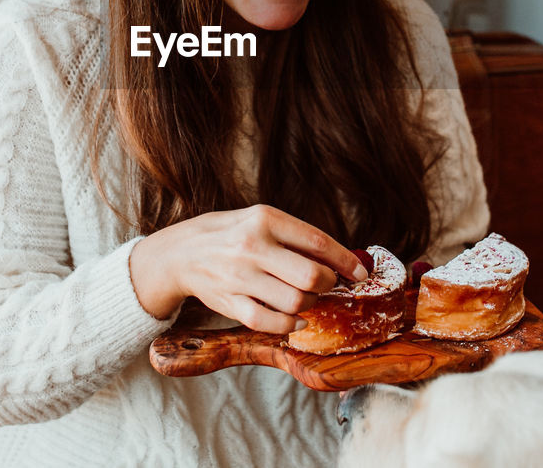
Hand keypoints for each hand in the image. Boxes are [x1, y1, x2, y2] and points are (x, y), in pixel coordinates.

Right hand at [130, 204, 368, 332]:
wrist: (181, 253)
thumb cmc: (230, 234)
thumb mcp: (260, 219)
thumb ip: (295, 236)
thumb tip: (342, 259)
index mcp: (264, 219)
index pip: (317, 242)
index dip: (346, 260)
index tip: (361, 272)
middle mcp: (252, 247)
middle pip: (311, 276)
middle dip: (329, 284)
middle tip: (327, 284)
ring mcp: (240, 277)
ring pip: (296, 302)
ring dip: (310, 304)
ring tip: (305, 297)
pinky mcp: (231, 303)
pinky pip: (272, 322)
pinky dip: (291, 323)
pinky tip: (295, 317)